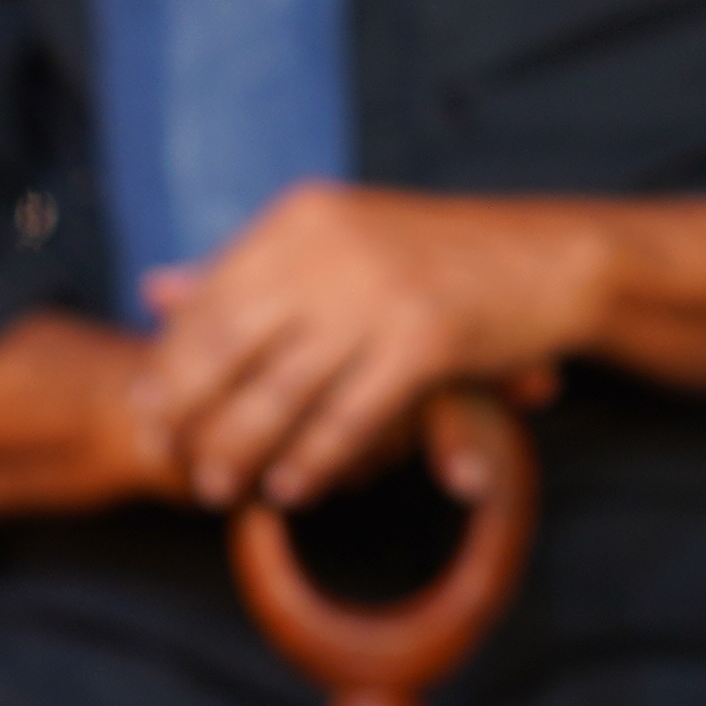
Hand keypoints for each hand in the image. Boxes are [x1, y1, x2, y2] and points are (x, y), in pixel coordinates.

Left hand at [136, 188, 587, 509]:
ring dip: (242, 451)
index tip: (148, 411)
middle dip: (191, 416)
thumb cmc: (445, 255)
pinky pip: (347, 419)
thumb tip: (156, 290)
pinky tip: (294, 487)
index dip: (168, 363)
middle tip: (173, 461)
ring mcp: (381, 293)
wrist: (558, 256)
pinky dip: (314, 461)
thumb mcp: (344, 241)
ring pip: (280, 393)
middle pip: (227, 350)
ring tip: (221, 487)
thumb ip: (255, 268)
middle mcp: (333, 248)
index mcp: (304, 218)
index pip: (207, 301)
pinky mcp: (425, 340)